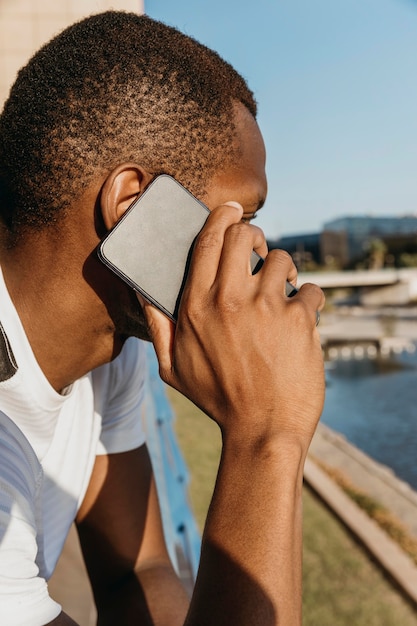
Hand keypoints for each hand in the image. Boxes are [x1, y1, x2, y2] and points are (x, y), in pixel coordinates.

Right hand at [140, 203, 324, 451]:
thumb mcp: (172, 368)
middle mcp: (229, 300)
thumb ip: (157, 326)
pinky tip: (305, 316)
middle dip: (253, 234)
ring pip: (281, 259)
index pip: (208, 241)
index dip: (222, 217)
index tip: (232, 209)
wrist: (263, 430)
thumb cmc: (218, 399)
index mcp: (196, 307)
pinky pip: (311, 289)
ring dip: (284, 270)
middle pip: (244, 236)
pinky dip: (311, 299)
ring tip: (284, 289)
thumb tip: (143, 292)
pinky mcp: (299, 318)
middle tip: (258, 249)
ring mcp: (266, 307)